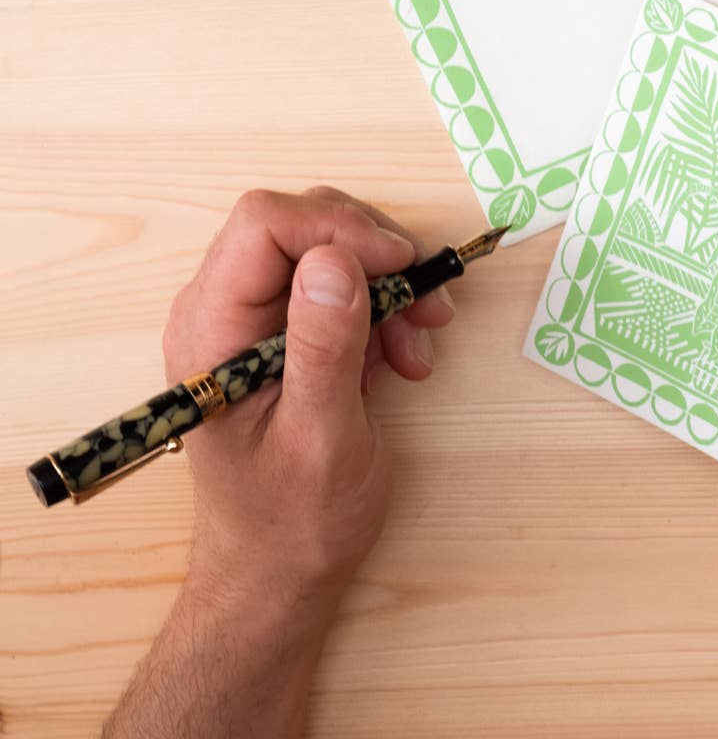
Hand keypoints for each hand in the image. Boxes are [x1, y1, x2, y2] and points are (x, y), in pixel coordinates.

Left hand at [163, 186, 453, 605]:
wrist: (279, 573)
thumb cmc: (292, 521)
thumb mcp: (320, 436)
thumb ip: (324, 345)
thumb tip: (334, 258)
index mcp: (211, 328)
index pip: (264, 224)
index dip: (339, 227)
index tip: (401, 264)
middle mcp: (222, 310)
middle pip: (301, 224)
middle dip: (374, 253)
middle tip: (426, 301)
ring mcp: (254, 319)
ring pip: (329, 249)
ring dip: (390, 283)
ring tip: (422, 339)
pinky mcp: (286, 332)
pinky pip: (342, 286)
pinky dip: (386, 307)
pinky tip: (407, 355)